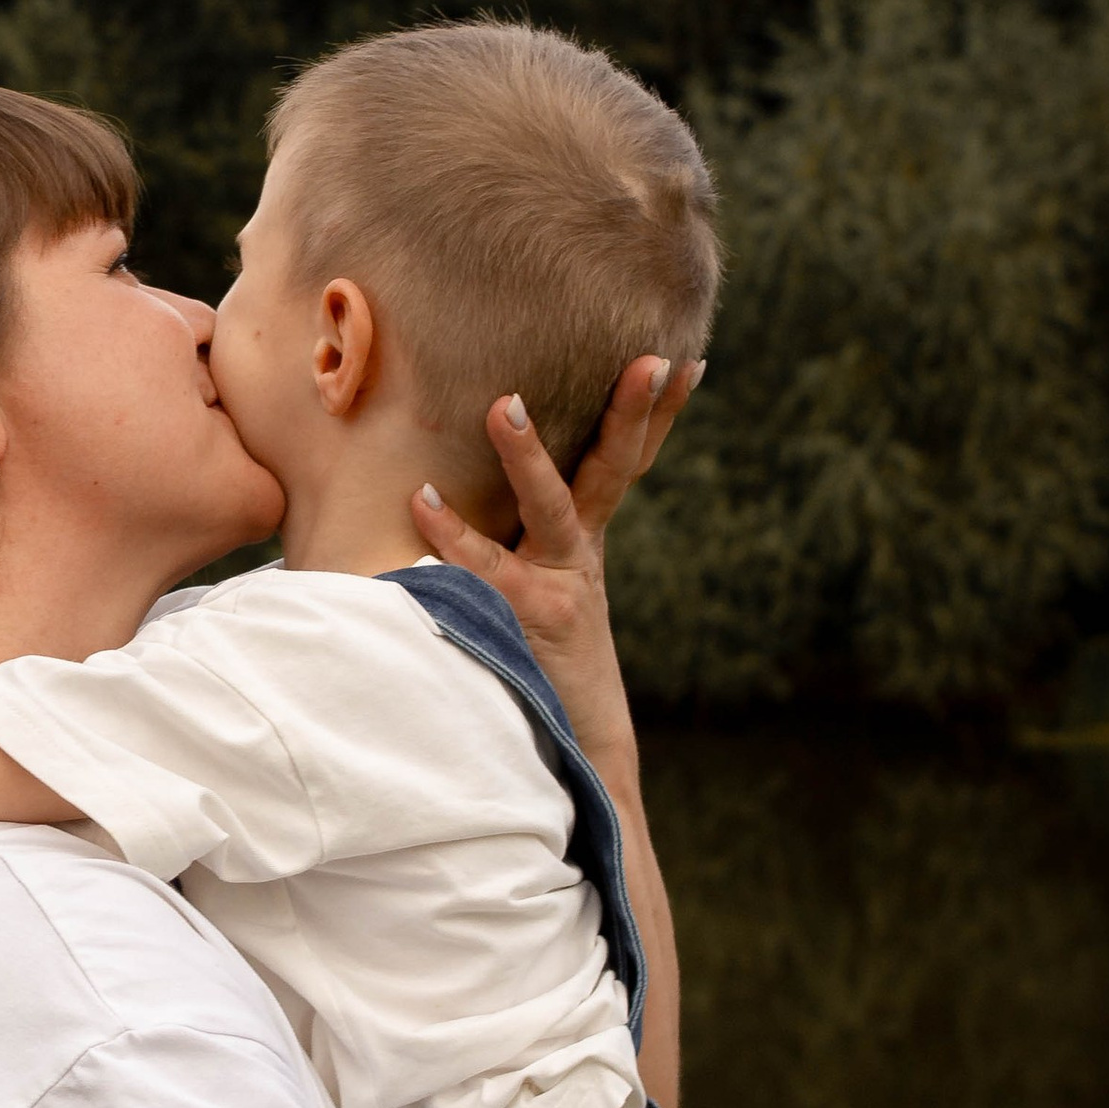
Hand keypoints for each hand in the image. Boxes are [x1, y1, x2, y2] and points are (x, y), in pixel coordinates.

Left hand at [409, 355, 699, 758]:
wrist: (572, 750)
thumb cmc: (546, 660)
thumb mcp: (545, 590)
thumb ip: (524, 541)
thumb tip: (477, 476)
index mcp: (586, 541)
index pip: (630, 462)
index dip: (660, 413)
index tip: (687, 357)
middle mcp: (581, 555)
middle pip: (617, 468)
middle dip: (636, 412)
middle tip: (651, 357)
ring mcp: (558, 584)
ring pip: (551, 507)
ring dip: (529, 456)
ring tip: (505, 405)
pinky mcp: (525, 618)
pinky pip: (483, 567)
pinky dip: (452, 534)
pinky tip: (421, 497)